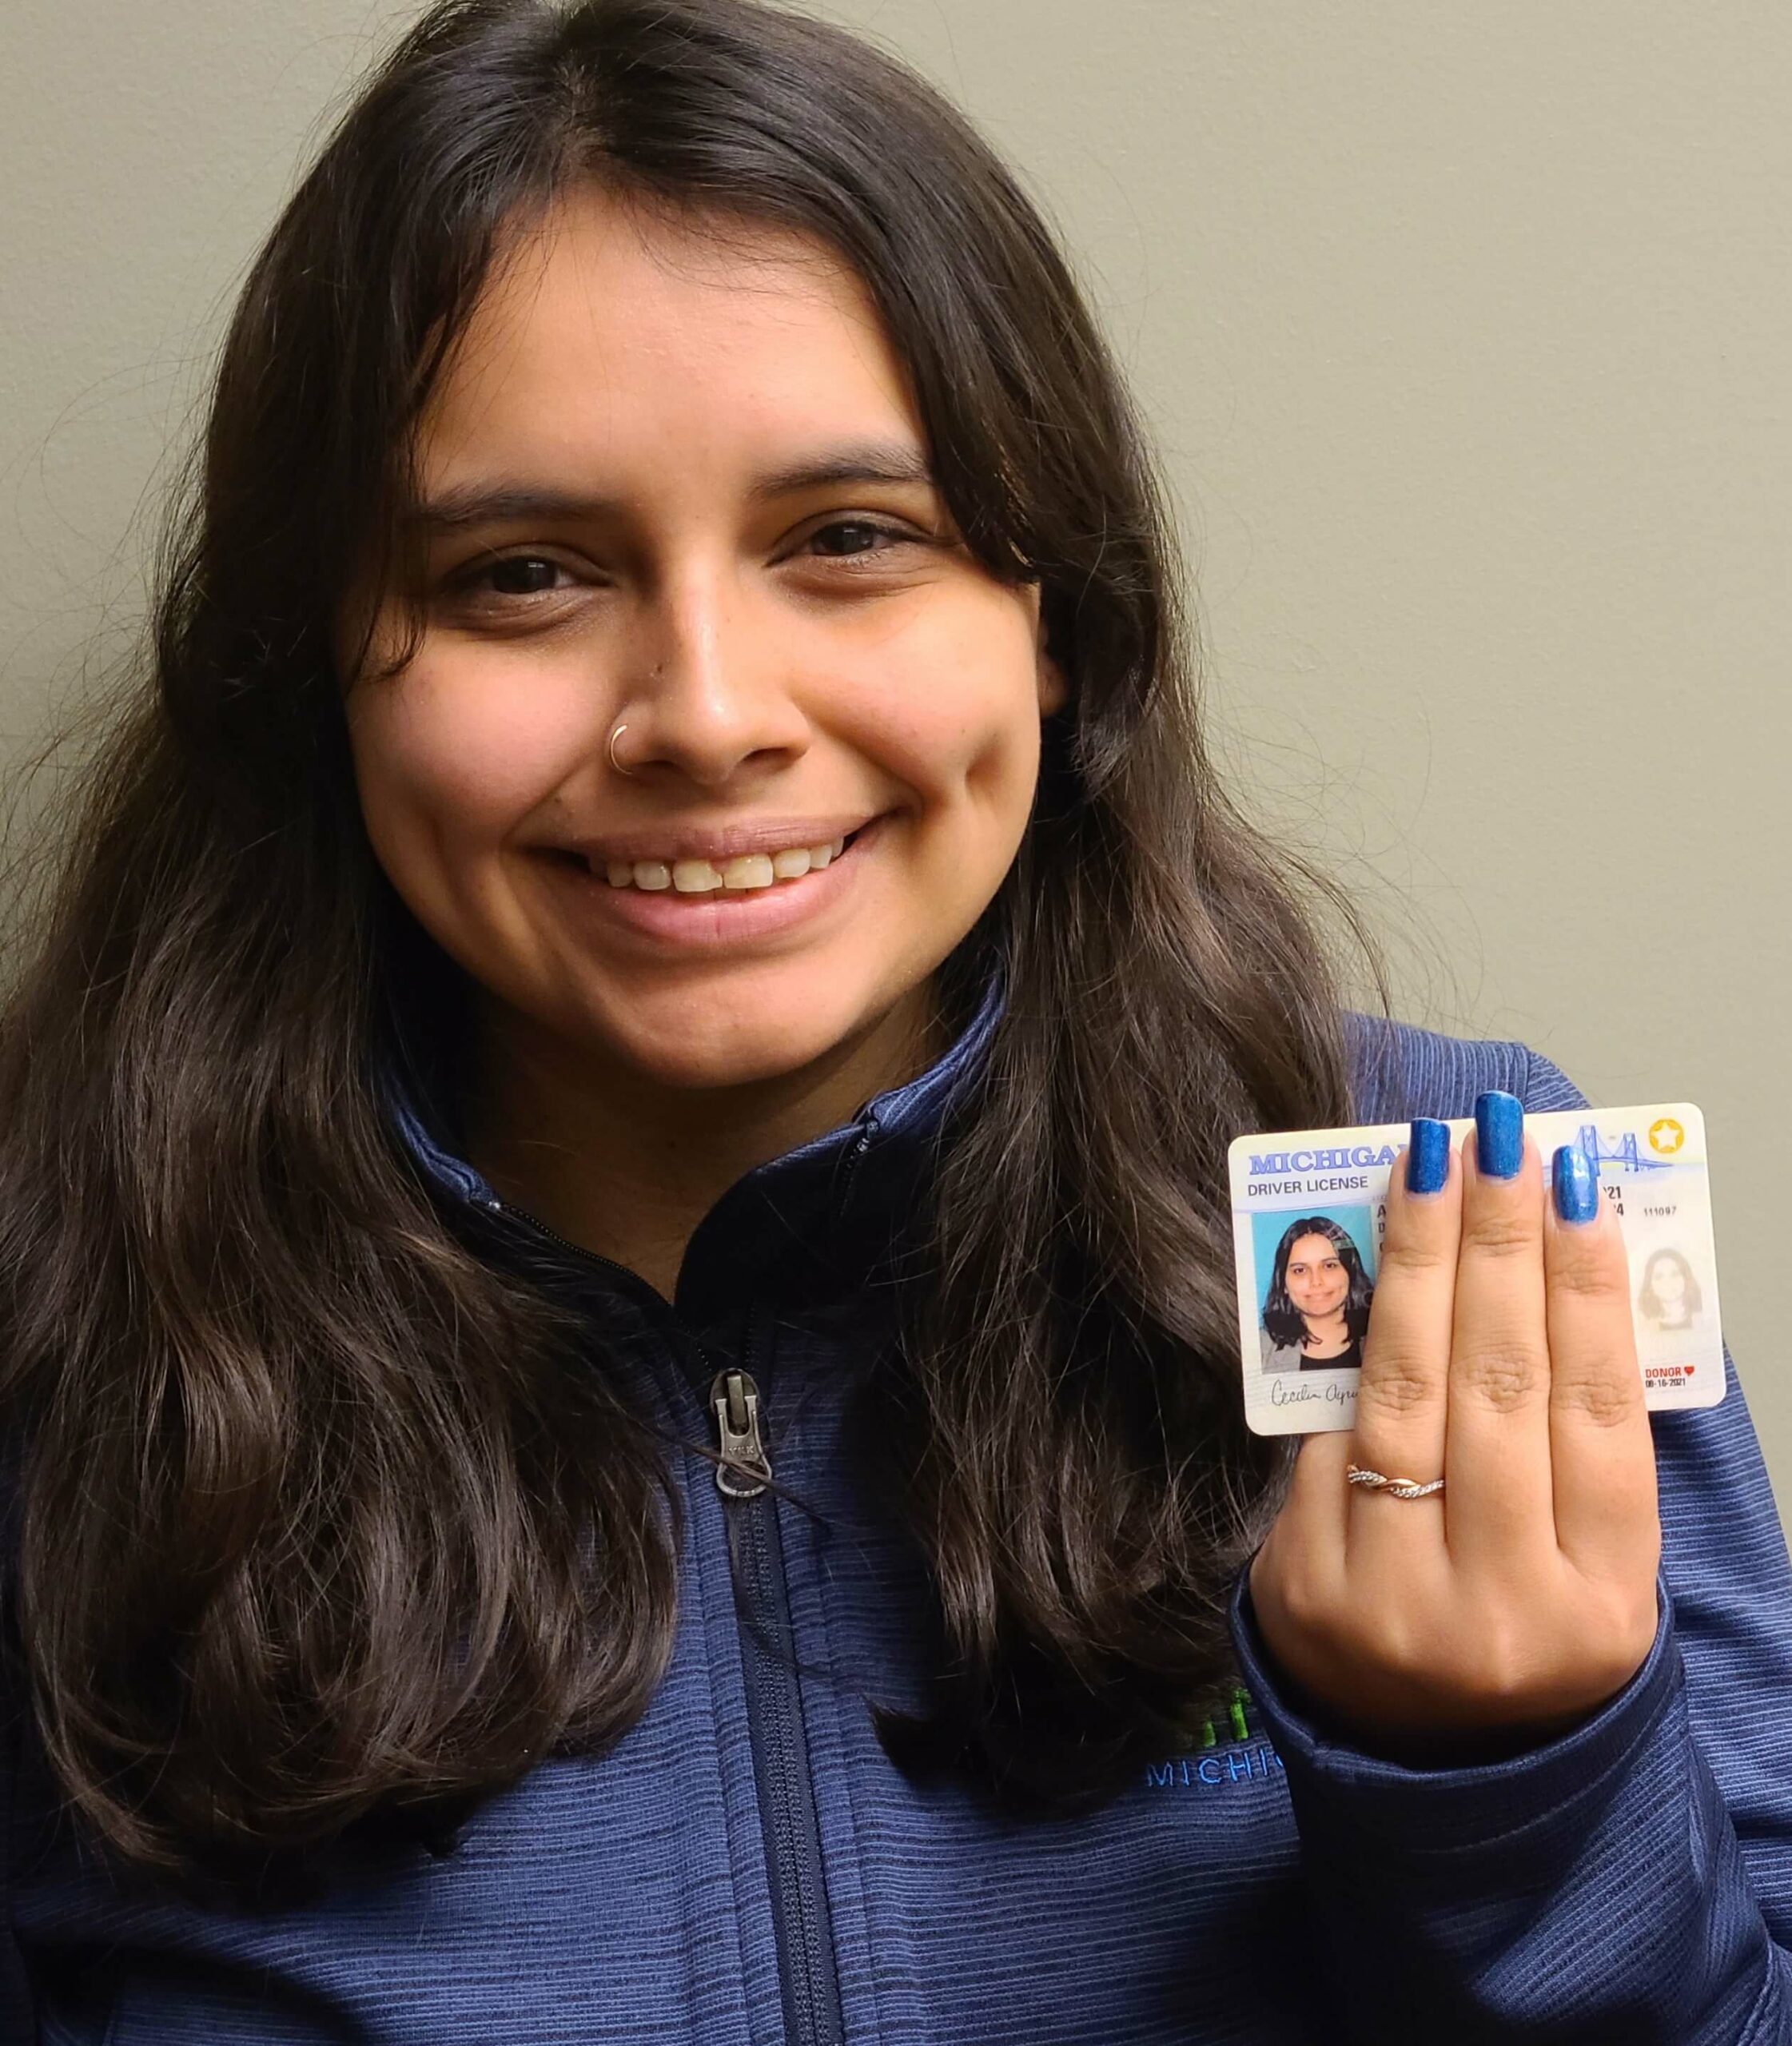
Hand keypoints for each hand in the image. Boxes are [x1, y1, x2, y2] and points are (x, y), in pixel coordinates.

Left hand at [1247, 1093, 1661, 1746]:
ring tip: (1427, 1168)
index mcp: (1602, 1600)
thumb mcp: (1591, 1561)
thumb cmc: (1524, 1629)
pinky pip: (1327, 1437)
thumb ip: (1578, 1440)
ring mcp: (1392, 1603)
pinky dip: (1348, 1345)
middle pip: (1499, 1385)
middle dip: (1495, 1243)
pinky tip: (1361, 1259)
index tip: (1572, 1181)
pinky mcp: (1302, 1589)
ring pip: (1404, 1397)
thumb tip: (1553, 1265)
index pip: (1598, 1409)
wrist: (1429, 1766)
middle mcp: (1501, 1607)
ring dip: (1416, 1263)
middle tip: (1492, 1139)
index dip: (1585, 1284)